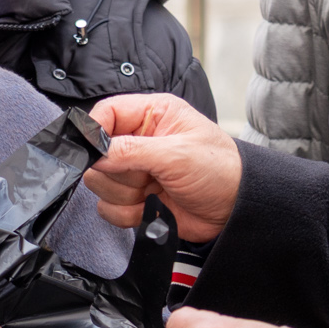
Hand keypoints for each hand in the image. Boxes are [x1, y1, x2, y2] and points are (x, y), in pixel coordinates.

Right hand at [85, 92, 241, 242]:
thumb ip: (131, 151)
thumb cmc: (219, 171)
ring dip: (125, 195)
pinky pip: (108, 208)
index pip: (105, 113)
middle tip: (147, 176)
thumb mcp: (177, 155)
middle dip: (119, 173)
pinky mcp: (133, 199)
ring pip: (100, 184)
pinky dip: (127, 214)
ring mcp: (135, 171)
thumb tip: (93, 153)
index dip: (95, 132)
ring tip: (155, 191)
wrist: (235, 211)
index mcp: (151, 115)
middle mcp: (139, 141)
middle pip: (96, 155)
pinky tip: (152, 207)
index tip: (98, 152)